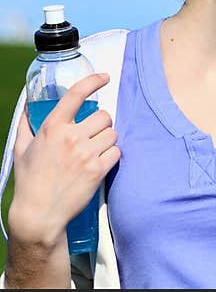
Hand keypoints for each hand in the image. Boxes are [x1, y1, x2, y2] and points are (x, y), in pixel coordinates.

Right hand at [8, 73, 120, 247]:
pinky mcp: (98, 169)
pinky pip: (117, 151)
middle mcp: (71, 137)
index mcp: (52, 127)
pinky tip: (99, 163)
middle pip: (104, 116)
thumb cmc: (29, 180)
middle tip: (92, 135)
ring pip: (113, 133)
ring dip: (107, 140)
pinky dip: (111, 156)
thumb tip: (26, 104)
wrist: (39, 214)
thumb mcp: (21, 149)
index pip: (76, 95)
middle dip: (101, 124)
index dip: (93, 81)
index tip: (104, 77)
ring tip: (94, 151)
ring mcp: (86, 153)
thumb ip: (25, 124)